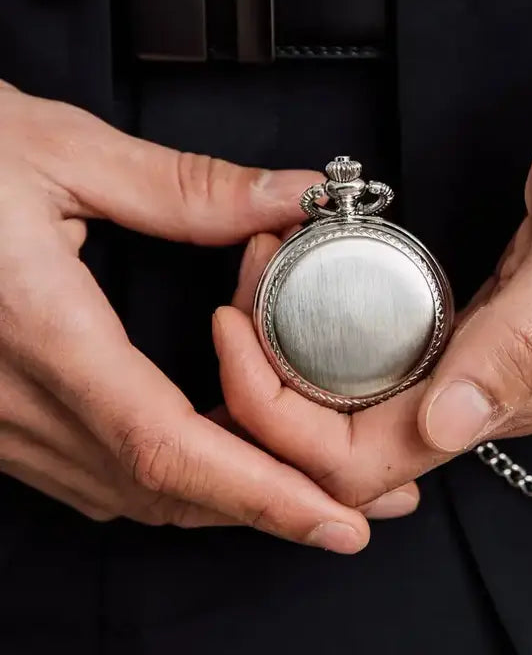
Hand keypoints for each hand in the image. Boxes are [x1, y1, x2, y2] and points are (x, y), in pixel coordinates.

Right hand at [0, 82, 373, 552]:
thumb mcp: (60, 150)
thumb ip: (187, 187)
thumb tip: (289, 197)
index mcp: (39, 331)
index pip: (168, 445)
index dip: (261, 493)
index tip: (334, 519)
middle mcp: (16, 397)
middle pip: (165, 488)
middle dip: (271, 507)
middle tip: (358, 506)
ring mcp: (2, 420)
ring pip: (136, 491)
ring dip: (230, 494)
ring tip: (311, 481)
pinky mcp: (2, 415)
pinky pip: (102, 471)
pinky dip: (178, 474)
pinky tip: (222, 454)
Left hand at [214, 54, 531, 508]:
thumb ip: (528, 336)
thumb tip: (450, 423)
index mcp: (508, 388)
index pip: (364, 457)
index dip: (281, 416)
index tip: (237, 334)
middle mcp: (488, 392)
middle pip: (345, 441)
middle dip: (268, 385)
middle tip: (239, 293)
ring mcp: (481, 363)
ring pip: (357, 405)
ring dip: (289, 358)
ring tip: (258, 280)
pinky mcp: (478, 328)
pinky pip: (381, 362)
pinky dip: (325, 333)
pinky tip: (303, 286)